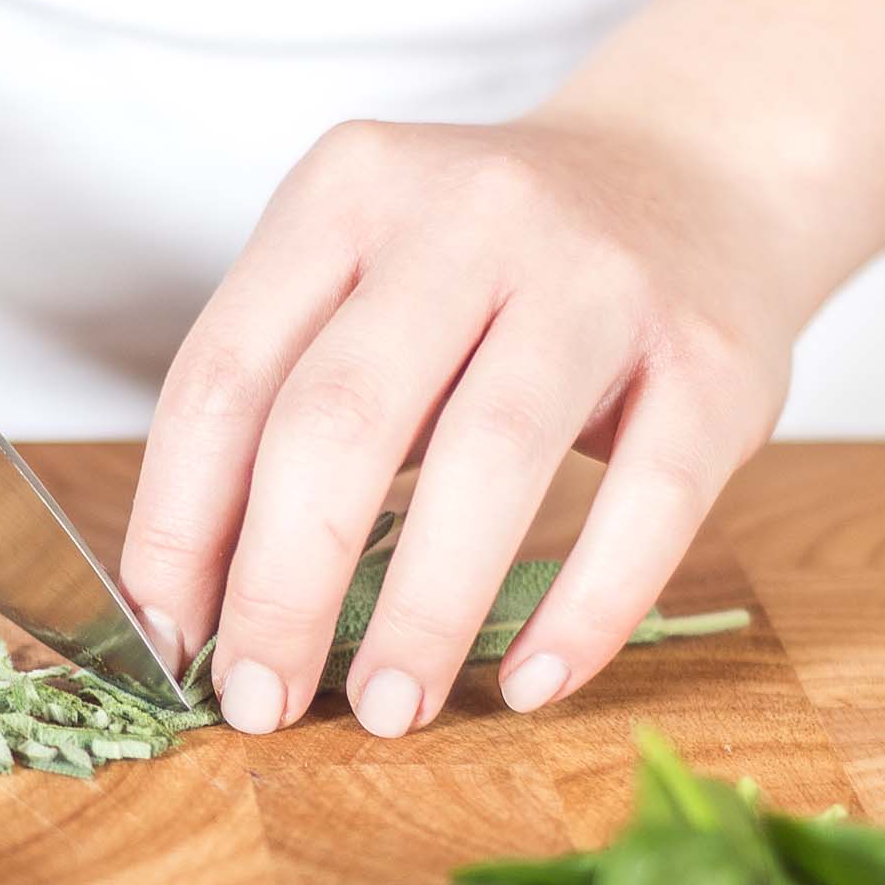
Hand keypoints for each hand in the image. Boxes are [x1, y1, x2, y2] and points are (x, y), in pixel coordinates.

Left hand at [122, 115, 808, 736]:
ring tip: (388, 708)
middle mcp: (468, 214)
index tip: (169, 642)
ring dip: (423, 612)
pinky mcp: (715, 359)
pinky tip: (531, 684)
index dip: (177, 526)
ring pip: (489, 458)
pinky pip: (644, 506)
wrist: (696, 175)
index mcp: (347, 193)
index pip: (223, 377)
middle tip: (263, 700)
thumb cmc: (488, 270)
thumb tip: (197, 605)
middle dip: (283, 587)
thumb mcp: (365, 283)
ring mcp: (599, 278)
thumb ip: (281, 408)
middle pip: (339, 420)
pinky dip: (582, 610)